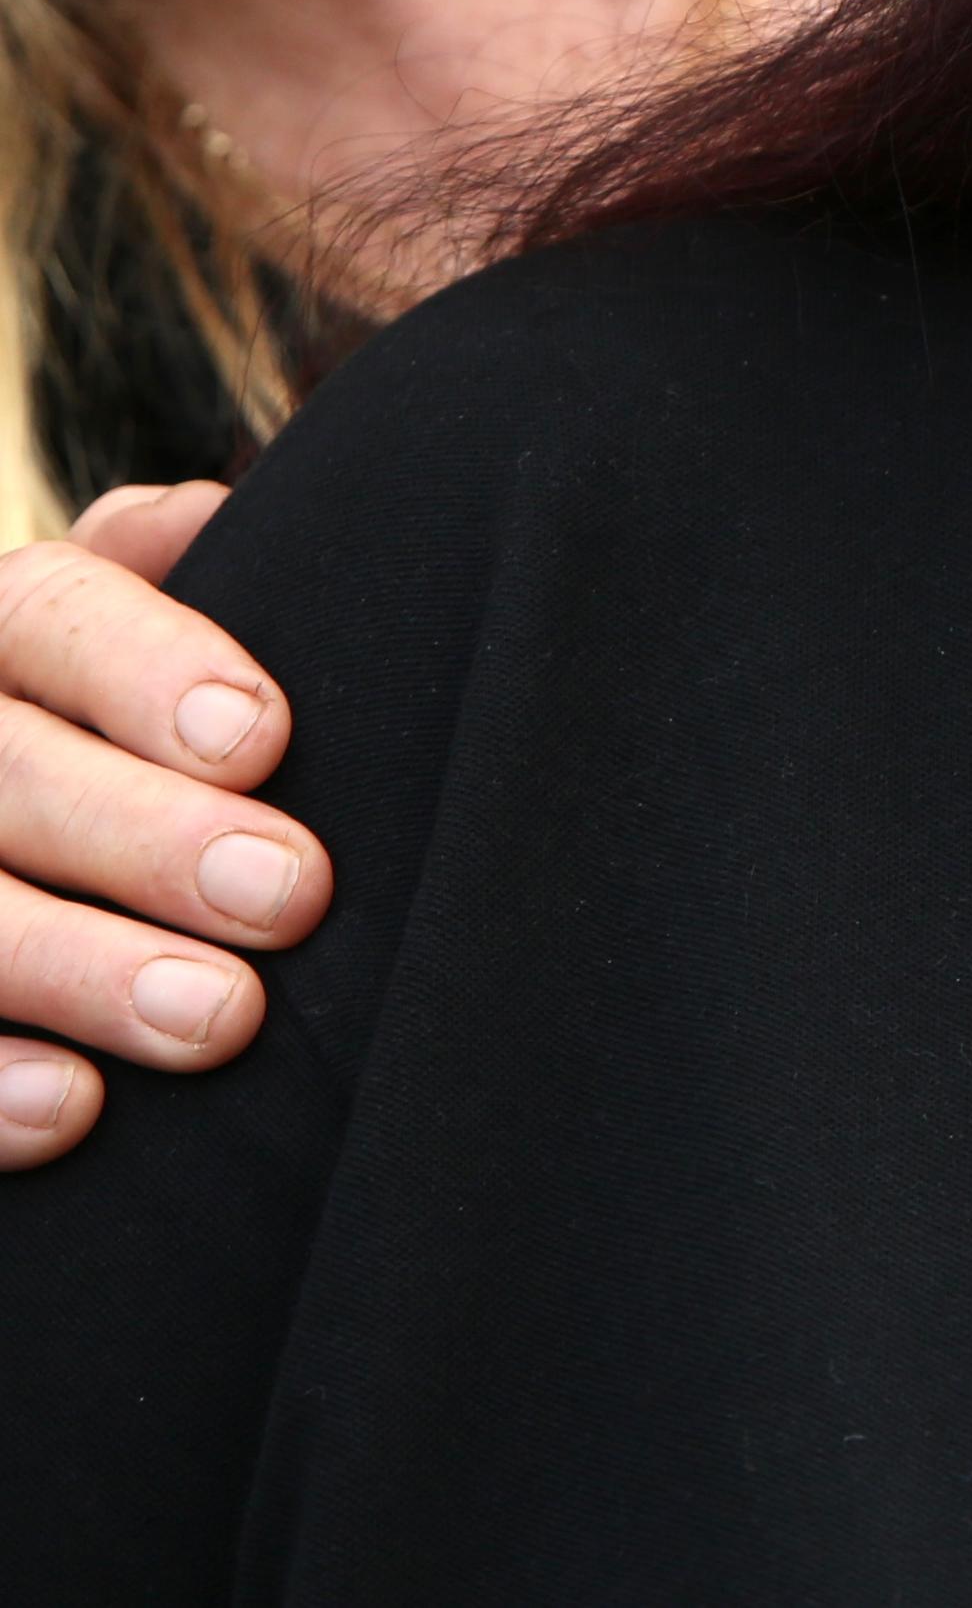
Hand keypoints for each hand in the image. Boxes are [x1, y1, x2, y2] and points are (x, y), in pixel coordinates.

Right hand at [0, 483, 321, 1166]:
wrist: (41, 829)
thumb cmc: (142, 732)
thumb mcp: (154, 628)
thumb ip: (187, 571)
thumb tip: (213, 510)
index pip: (48, 616)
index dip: (145, 669)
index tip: (265, 739)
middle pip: (3, 771)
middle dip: (143, 838)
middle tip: (291, 897)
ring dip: (78, 969)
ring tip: (222, 1020)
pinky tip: (75, 1112)